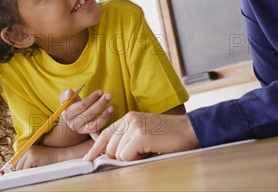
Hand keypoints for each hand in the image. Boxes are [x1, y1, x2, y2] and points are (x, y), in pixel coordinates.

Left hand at [14, 144, 58, 169]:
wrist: (60, 155)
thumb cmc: (50, 159)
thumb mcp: (37, 158)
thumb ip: (27, 161)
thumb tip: (15, 169)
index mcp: (28, 148)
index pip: (16, 159)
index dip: (15, 167)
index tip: (16, 172)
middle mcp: (27, 149)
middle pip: (16, 164)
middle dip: (21, 171)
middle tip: (30, 172)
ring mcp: (30, 152)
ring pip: (20, 167)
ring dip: (27, 171)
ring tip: (36, 168)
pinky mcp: (32, 157)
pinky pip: (26, 168)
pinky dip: (30, 171)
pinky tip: (38, 167)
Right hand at [61, 89, 113, 135]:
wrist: (74, 115)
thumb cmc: (72, 102)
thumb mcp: (67, 97)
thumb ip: (67, 94)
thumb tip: (69, 92)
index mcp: (68, 114)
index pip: (82, 106)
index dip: (92, 98)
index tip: (100, 92)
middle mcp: (74, 124)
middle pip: (89, 114)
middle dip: (100, 104)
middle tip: (109, 96)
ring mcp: (82, 130)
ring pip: (94, 125)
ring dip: (104, 116)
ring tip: (111, 107)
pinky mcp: (89, 133)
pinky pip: (96, 136)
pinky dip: (101, 136)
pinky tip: (109, 134)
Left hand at [84, 112, 199, 160]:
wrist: (189, 130)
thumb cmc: (168, 136)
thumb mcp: (144, 133)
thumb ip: (128, 139)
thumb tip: (110, 154)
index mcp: (129, 118)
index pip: (106, 134)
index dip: (96, 148)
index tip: (88, 159)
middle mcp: (129, 119)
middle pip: (110, 148)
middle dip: (121, 157)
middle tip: (141, 152)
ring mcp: (134, 126)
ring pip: (118, 153)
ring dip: (131, 158)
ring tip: (147, 150)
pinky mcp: (140, 136)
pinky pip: (126, 157)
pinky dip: (136, 159)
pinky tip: (149, 151)